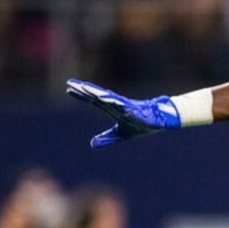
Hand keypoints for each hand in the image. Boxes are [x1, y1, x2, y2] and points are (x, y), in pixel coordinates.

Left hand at [66, 79, 180, 147]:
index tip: (68, 90)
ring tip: (84, 87)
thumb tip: (92, 144)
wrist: (160, 121)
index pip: (93, 100)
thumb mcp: (120, 134)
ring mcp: (125, 105)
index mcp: (112, 109)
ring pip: (107, 97)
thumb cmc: (141, 124)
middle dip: (84, 89)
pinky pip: (122, 105)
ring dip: (95, 92)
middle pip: (97, 95)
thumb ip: (106, 138)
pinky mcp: (134, 109)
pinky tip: (105, 98)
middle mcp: (116, 104)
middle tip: (70, 83)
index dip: (81, 95)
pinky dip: (113, 101)